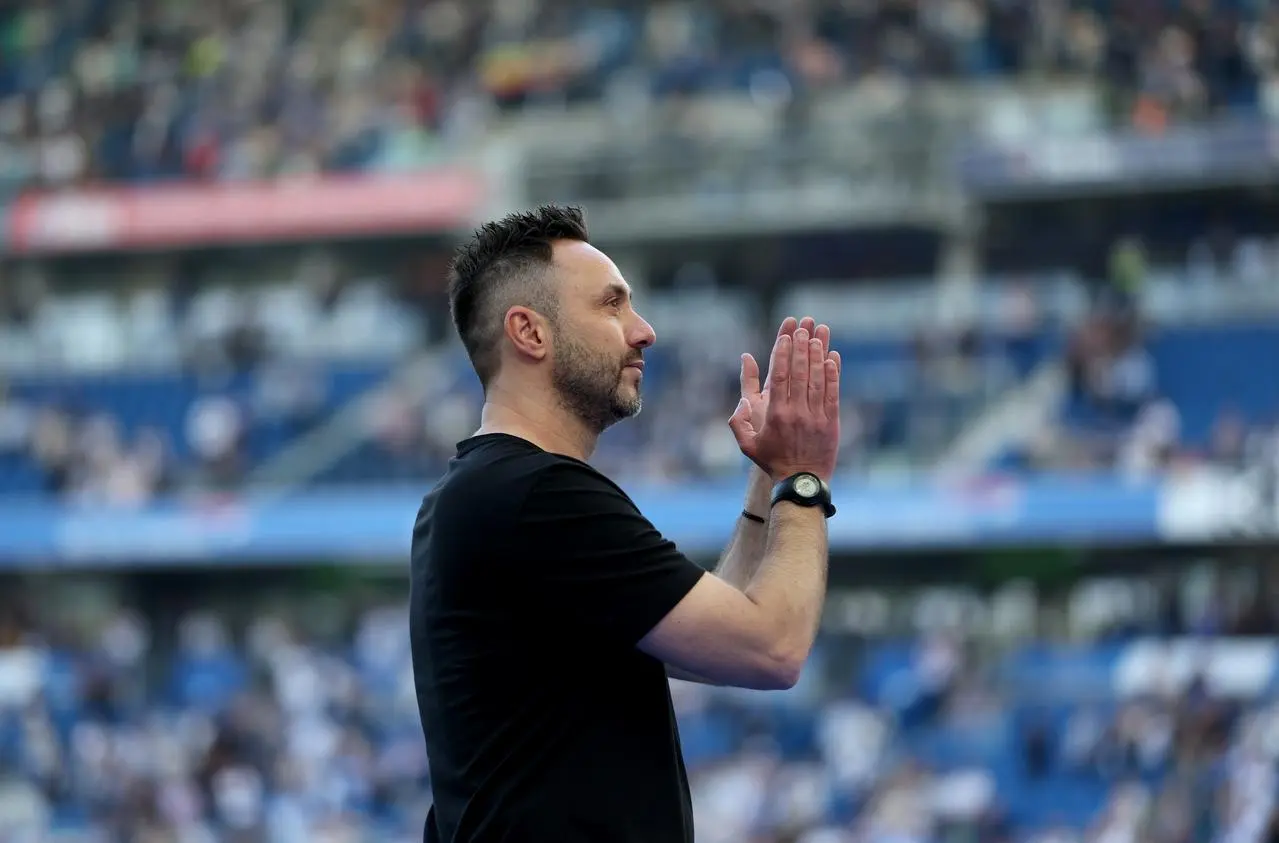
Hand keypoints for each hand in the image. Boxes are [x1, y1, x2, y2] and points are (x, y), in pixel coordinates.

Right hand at [729, 316, 840, 481]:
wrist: (801, 482)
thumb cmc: (771, 462)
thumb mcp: (747, 444)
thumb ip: (738, 420)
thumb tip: (741, 398)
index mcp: (776, 415)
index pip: (779, 377)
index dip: (782, 354)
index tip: (785, 336)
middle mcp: (797, 412)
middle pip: (799, 373)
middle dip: (801, 347)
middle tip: (803, 327)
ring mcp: (816, 417)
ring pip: (817, 379)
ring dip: (818, 355)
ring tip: (818, 335)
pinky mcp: (832, 422)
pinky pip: (833, 393)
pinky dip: (833, 374)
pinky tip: (832, 357)